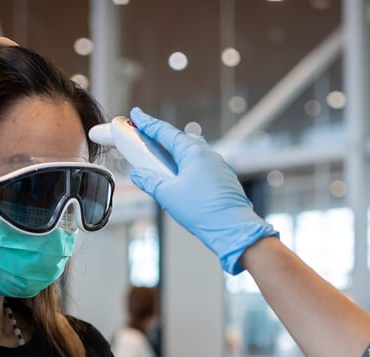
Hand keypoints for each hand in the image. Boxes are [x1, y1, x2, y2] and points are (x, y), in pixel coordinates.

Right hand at [128, 107, 276, 274]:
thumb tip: (138, 174)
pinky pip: (202, 166)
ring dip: (176, 154)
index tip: (137, 115)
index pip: (165, 132)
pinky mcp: (224, 179)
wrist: (232, 229)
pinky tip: (182, 178)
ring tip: (163, 160)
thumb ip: (150, 181)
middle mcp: (208, 155)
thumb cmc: (203, 211)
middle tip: (147, 138)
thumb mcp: (167, 195)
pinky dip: (188, 167)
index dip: (148, 123)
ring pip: (193, 153)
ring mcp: (218, 166)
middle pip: (181, 140)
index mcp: (193, 152)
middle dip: (163, 138)